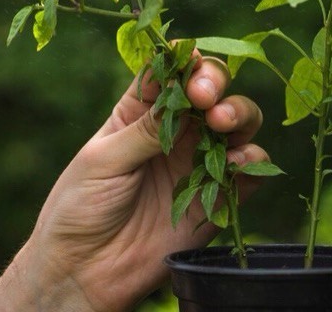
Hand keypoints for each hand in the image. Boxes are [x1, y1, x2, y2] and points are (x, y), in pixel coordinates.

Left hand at [0, 53, 267, 311]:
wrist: (85, 271)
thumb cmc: (79, 207)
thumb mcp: (103, 160)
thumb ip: (146, 130)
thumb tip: (180, 93)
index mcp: (138, 112)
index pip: (168, 72)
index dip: (182, 60)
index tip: (188, 62)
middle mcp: (174, 131)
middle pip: (209, 90)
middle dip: (214, 83)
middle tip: (206, 98)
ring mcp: (197, 162)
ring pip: (236, 123)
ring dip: (238, 113)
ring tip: (221, 122)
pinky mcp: (216, 199)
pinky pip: (248, 171)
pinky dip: (252, 160)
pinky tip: (237, 162)